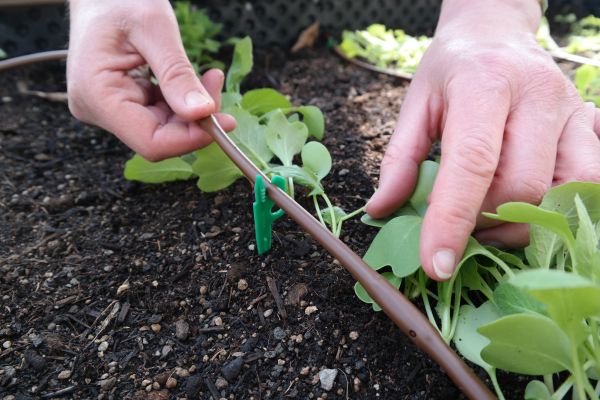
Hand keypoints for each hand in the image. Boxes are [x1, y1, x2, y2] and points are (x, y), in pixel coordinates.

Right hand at [67, 0, 235, 160]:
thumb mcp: (154, 29)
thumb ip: (177, 74)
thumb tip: (201, 113)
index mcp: (97, 95)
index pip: (151, 142)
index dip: (191, 138)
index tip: (224, 121)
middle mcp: (97, 110)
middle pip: (160, 137)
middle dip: (196, 119)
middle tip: (216, 84)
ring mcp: (108, 109)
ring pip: (163, 129)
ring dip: (192, 109)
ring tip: (208, 77)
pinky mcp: (121, 104)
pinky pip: (159, 116)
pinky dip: (181, 102)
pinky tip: (192, 81)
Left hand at [367, 0, 599, 279]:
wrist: (496, 32)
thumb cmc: (451, 70)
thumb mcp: (415, 104)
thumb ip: (398, 160)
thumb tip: (380, 210)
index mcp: (484, 84)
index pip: (474, 163)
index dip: (454, 220)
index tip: (437, 265)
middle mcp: (538, 95)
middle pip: (521, 187)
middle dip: (485, 223)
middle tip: (460, 225)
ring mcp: (573, 110)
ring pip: (564, 191)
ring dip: (523, 221)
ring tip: (490, 215)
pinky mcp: (592, 124)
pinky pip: (590, 182)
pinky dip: (557, 207)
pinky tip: (526, 202)